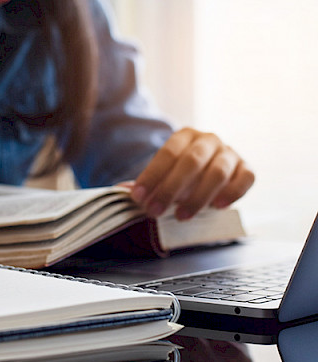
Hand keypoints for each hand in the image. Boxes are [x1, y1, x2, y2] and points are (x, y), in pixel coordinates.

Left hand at [129, 127, 254, 219]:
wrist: (209, 172)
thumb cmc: (180, 176)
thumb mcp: (162, 176)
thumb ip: (148, 184)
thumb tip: (124, 191)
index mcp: (184, 135)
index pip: (167, 153)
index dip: (151, 175)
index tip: (138, 197)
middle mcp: (208, 140)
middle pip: (191, 161)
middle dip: (171, 188)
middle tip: (155, 211)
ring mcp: (230, 153)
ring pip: (218, 172)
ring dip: (198, 197)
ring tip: (181, 217)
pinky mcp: (246, 168)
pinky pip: (246, 178)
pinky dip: (232, 193)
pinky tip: (217, 207)